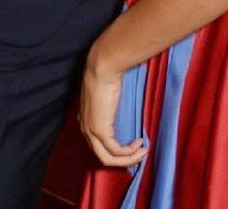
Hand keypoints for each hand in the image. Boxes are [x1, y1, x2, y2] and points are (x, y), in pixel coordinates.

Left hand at [79, 48, 147, 168]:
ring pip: (109, 158)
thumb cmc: (106, 74)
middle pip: (103, 157)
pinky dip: (129, 152)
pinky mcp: (100, 130)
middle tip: (138, 154)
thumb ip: (109, 104)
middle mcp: (85, 129)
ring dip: (128, 159)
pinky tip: (139, 143)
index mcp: (84, 120)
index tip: (131, 146)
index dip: (114, 150)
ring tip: (143, 152)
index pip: (98, 145)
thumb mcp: (106, 93)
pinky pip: (116, 150)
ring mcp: (91, 131)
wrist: (102, 67)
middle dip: (123, 160)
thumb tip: (121, 105)